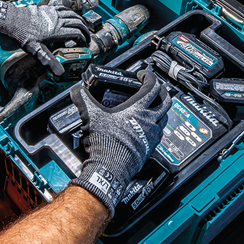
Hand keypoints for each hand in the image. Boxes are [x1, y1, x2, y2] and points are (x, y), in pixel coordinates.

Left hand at [0, 0, 90, 75]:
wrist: (13, 20)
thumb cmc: (23, 35)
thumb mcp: (36, 51)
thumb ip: (49, 61)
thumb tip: (60, 72)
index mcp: (57, 31)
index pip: (77, 33)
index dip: (84, 39)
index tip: (84, 44)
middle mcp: (58, 20)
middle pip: (78, 23)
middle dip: (85, 30)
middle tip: (86, 37)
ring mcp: (54, 13)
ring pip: (73, 14)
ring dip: (80, 21)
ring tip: (82, 27)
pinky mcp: (49, 8)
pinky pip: (65, 8)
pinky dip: (71, 12)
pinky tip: (71, 15)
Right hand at [69, 69, 171, 215]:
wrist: (111, 168)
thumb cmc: (106, 143)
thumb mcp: (91, 116)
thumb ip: (83, 99)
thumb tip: (76, 91)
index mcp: (138, 108)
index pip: (152, 85)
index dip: (149, 76)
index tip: (142, 75)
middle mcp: (149, 120)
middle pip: (166, 100)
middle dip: (162, 91)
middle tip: (154, 88)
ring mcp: (152, 134)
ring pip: (165, 116)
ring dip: (161, 109)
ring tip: (152, 106)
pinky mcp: (150, 146)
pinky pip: (160, 132)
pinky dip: (157, 126)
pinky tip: (147, 127)